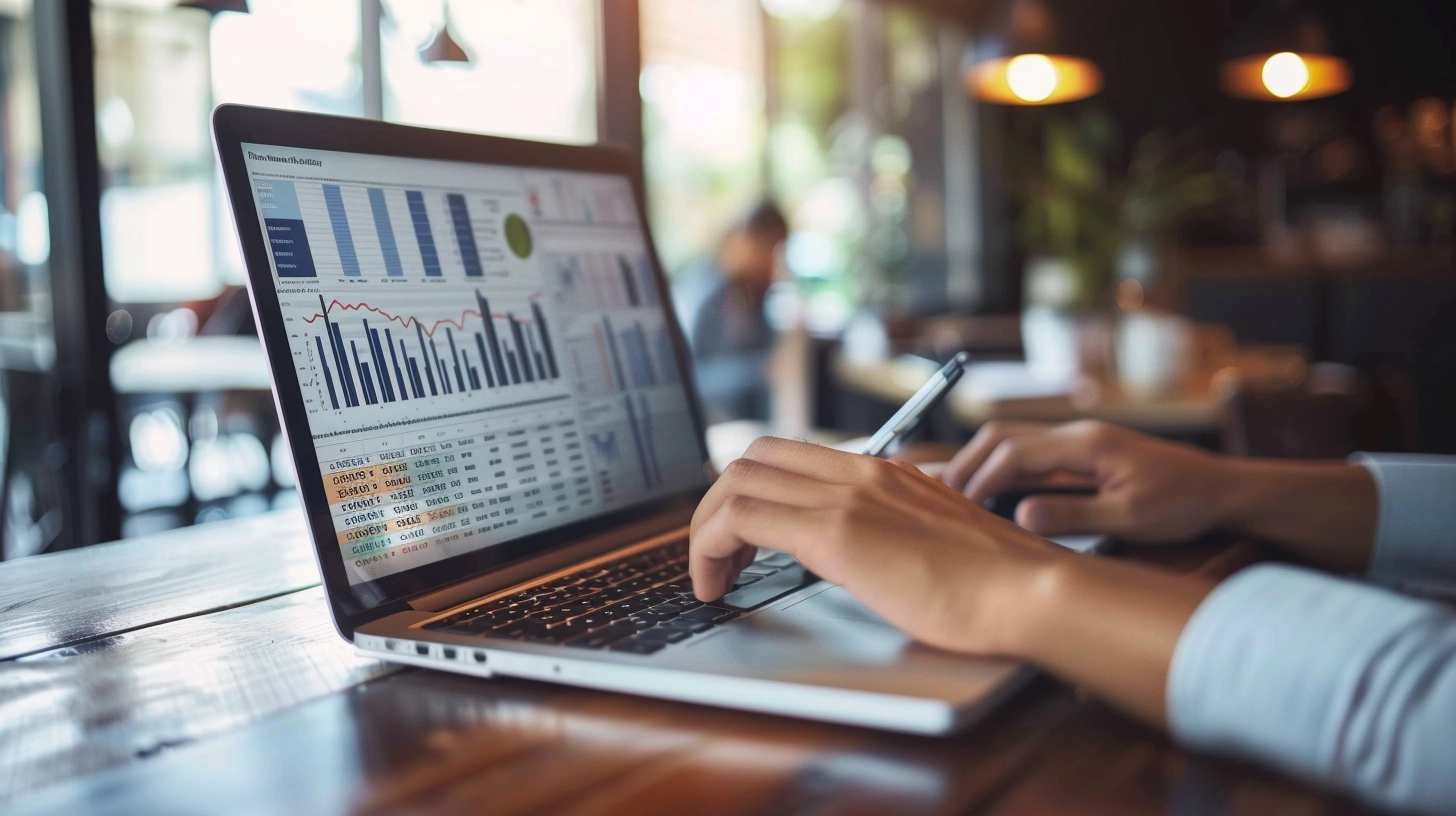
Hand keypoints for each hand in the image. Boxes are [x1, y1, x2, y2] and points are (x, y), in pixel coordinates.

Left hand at [689, 437, 1069, 654]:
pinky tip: (716, 587)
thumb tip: (876, 550)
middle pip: (752, 458)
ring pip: (736, 481)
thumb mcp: (938, 541)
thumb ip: (902, 532)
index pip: (791, 456)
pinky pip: (741, 518)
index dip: (751, 490)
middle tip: (718, 557)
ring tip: (711, 577)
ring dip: (706, 530)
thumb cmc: (997, 583)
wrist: (1031, 591)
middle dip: (716, 506)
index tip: (741, 537)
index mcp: (885, 472)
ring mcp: (847, 496)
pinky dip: (709, 549)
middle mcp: (861, 472)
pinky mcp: (836, 532)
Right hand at [939, 421, 1236, 543]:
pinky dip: (1003, 468)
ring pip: (1015, 440)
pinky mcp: (1086, 454)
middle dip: (968, 464)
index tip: (959, 508)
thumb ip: (1074, 516)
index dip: (980, 479)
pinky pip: (1033, 453)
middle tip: (941, 496)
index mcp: (1086, 444)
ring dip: (981, 462)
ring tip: (956, 493)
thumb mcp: (1131, 519)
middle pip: (1003, 436)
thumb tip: (1020, 515)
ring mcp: (1081, 441)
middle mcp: (1078, 435)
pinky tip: (992, 490)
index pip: (1014, 453)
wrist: (1224, 489)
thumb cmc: (1184, 505)